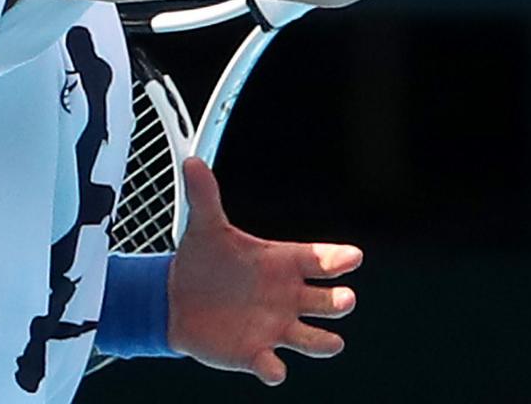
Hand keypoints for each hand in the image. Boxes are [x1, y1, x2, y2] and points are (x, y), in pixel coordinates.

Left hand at [165, 157, 362, 385]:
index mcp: (283, 263)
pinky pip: (272, 365)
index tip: (353, 256)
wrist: (177, 299)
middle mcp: (288, 297)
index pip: (319, 259)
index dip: (338, 258)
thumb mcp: (204, 228)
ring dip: (324, 341)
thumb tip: (192, 162)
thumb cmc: (203, 261)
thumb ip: (204, 197)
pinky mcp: (255, 354)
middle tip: (345, 298)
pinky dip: (274, 368)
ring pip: (314, 340)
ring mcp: (275, 328)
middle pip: (328, 302)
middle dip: (340, 301)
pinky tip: (272, 367)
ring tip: (332, 341)